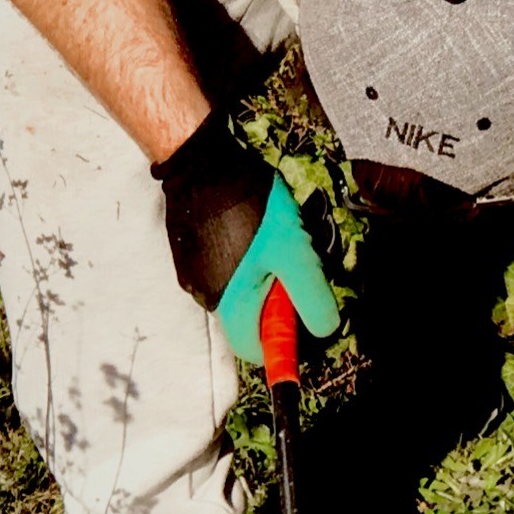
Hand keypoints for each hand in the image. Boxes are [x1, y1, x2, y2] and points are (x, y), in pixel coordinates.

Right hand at [154, 112, 340, 364]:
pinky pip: (222, 267)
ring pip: (238, 290)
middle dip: (277, 299)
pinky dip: (242, 257)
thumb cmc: (251, 211)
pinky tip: (252, 226)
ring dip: (262, 274)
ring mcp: (191, 273)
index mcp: (229, 306)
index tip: (305, 315)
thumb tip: (326, 331)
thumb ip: (312, 298)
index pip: (257, 351)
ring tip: (276, 237)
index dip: (285, 341)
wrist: (202, 162)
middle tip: (296, 262)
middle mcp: (205, 297)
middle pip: (250, 317)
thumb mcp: (295, 254)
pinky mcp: (187, 250)